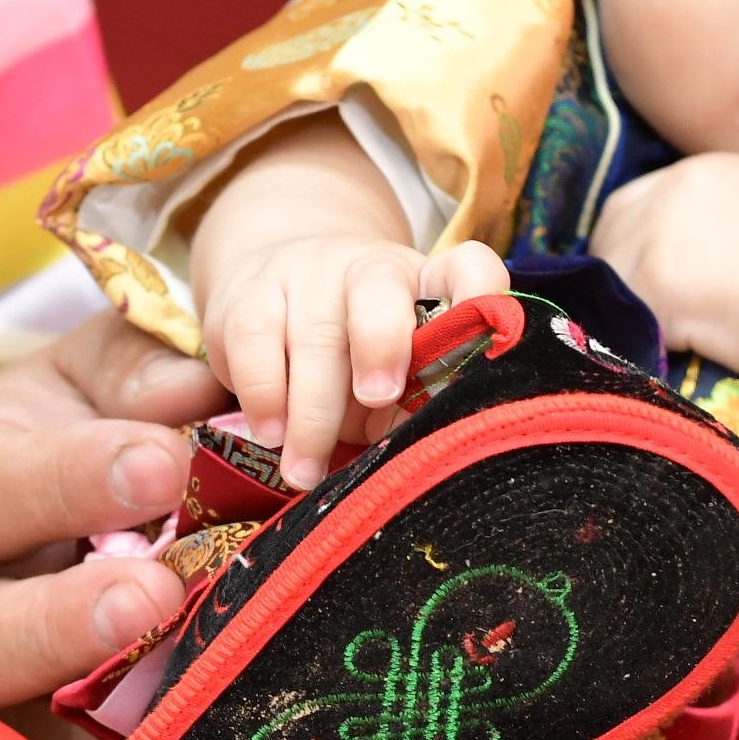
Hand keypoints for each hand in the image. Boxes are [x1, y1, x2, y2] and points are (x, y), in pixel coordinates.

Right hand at [0, 312, 224, 709]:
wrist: (128, 505)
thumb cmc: (120, 419)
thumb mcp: (123, 370)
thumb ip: (148, 365)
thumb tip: (191, 390)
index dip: (70, 481)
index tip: (163, 462)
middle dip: (54, 623)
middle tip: (154, 596)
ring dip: (84, 738)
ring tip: (171, 688)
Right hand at [204, 227, 511, 484]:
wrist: (270, 295)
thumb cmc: (352, 360)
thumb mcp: (396, 378)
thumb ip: (417, 405)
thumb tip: (430, 459)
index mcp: (427, 287)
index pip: (467, 268)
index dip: (481, 294)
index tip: (487, 337)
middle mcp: (370, 269)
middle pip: (379, 293)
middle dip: (380, 345)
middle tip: (377, 399)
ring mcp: (308, 275)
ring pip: (313, 334)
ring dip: (311, 412)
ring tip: (306, 471)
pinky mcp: (250, 295)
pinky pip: (255, 344)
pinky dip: (263, 396)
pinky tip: (271, 436)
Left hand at [587, 153, 738, 388]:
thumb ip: (716, 231)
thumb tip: (688, 271)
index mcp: (700, 172)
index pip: (628, 209)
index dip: (632, 251)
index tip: (646, 286)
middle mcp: (672, 192)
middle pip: (608, 243)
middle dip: (624, 283)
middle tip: (654, 324)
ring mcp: (660, 237)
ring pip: (614, 287)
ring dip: (637, 318)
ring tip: (681, 343)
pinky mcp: (660, 285)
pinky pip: (629, 325)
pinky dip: (649, 346)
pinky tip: (688, 356)